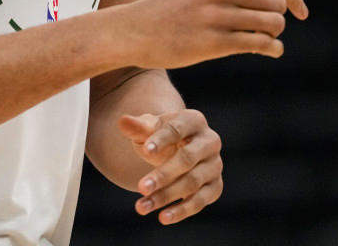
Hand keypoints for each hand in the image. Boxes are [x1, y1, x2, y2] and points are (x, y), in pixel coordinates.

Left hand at [118, 110, 221, 224]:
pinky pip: (200, 201)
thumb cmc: (160, 136)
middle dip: (163, 175)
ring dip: (166, 196)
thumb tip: (122, 122)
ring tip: (142, 207)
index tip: (146, 151)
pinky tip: (163, 217)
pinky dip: (182, 210)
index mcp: (193, 120)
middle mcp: (209, 141)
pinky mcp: (215, 186)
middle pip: (187, 159)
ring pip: (192, 183)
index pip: (177, 130)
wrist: (176, 149)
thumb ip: (138, 127)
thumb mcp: (149, 128)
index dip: (161, 140)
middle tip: (140, 187)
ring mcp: (214, 165)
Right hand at [121, 0, 308, 68]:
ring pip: (273, 24)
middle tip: (263, 28)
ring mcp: (217, 15)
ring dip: (273, 35)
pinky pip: (261, 44)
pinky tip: (267, 51)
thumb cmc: (173, 8)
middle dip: (277, 18)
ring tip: (262, 39)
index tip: (300, 12)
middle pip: (277, 4)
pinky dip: (272, 49)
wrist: (136, 30)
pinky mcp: (214, 42)